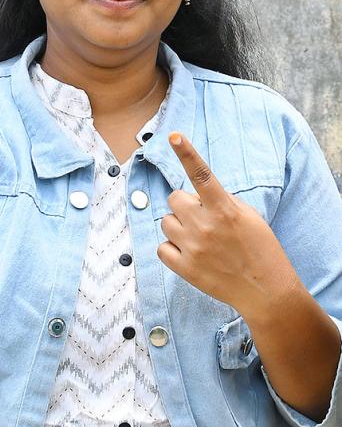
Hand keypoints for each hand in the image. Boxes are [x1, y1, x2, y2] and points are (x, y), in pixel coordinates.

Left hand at [158, 133, 297, 320]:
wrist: (265, 291)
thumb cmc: (260, 249)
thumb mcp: (249, 216)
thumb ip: (221, 202)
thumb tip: (196, 194)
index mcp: (224, 209)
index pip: (202, 175)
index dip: (187, 153)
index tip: (174, 136)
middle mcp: (205, 226)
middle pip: (175, 199)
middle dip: (185, 205)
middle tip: (202, 218)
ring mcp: (193, 247)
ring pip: (166, 222)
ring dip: (178, 226)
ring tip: (200, 238)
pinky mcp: (184, 268)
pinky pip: (162, 247)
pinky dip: (172, 248)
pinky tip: (190, 252)